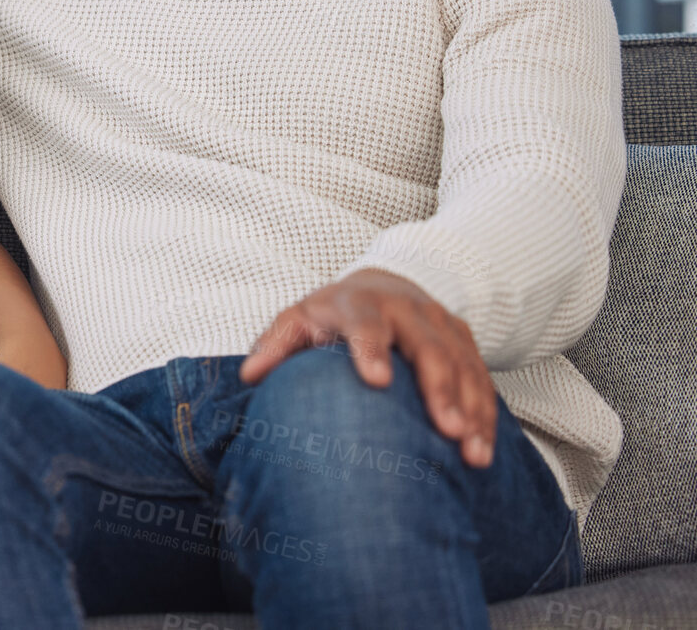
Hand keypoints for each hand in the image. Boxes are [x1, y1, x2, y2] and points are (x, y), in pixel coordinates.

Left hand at [240, 268, 496, 467]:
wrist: (388, 283)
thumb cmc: (335, 314)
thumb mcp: (299, 319)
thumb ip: (275, 344)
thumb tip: (249, 375)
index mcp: (360, 303)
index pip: (366, 322)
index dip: (371, 349)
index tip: (376, 382)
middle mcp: (407, 310)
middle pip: (428, 347)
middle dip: (439, 388)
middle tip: (446, 430)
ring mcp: (441, 324)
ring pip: (463, 364)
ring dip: (471, 408)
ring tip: (471, 453)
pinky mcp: (466, 341)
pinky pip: (482, 377)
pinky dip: (485, 414)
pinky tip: (482, 451)